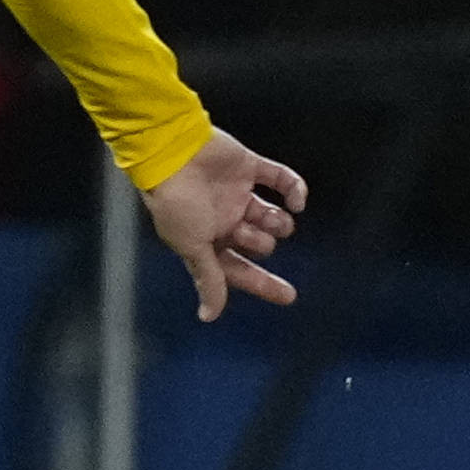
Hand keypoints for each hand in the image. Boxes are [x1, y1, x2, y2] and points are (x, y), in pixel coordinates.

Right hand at [140, 128, 307, 320]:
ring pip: (273, 216)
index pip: (238, 269)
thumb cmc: (176, 203)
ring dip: (279, 222)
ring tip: (273, 218)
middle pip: (259, 244)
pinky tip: (297, 201)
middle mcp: (223, 220)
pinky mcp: (248, 168)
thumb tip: (209, 316)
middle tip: (246, 232)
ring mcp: (237, 193)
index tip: (289, 296)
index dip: (262, 283)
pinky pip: (282, 180)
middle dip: (261, 242)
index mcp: (207, 241)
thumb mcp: (192, 247)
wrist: (173, 154)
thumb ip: (208, 279)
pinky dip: (295, 191)